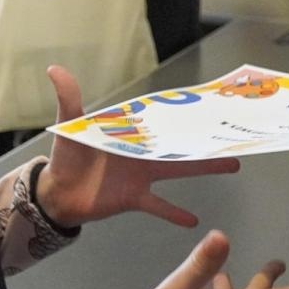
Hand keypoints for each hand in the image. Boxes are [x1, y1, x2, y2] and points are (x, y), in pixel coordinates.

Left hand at [36, 65, 240, 228]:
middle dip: (205, 136)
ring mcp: (140, 175)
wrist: (57, 193)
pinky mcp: (134, 197)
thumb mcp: (69, 125)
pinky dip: (174, 213)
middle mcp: (140, 151)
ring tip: (233, 163)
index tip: (208, 103)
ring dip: (203, 166)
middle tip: (232, 129)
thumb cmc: (66, 156)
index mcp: (130, 131)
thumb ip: (68, 99)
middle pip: (178, 142)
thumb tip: (55, 69)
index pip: (161, 118)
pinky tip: (194, 220)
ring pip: (178, 169)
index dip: (182, 110)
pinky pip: (159, 205)